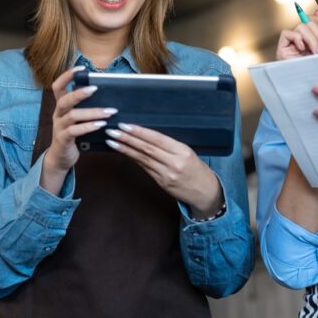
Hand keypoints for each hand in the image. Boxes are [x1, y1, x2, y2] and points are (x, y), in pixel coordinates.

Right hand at [40, 67, 116, 193]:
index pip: (58, 86)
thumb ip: (84, 107)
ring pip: (73, 115)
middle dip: (80, 93)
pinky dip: (89, 126)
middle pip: (64, 99)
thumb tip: (105, 95)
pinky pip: (75, 131)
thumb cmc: (73, 135)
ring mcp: (59, 127)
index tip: (81, 68)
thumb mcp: (76, 119)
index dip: (67, 75)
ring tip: (109, 112)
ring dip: (92, 112)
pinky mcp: (63, 139)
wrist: (61, 158)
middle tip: (96, 88)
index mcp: (61, 107)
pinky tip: (101, 125)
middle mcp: (57, 114)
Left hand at [104, 123, 223, 214]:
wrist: (205, 191)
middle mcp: (174, 162)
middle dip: (128, 139)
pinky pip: (145, 168)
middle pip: (147, 148)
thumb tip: (146, 135)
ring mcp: (167, 174)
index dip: (139, 132)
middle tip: (112, 132)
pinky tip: (124, 153)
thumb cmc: (196, 169)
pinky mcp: (162, 183)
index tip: (125, 125)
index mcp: (182, 150)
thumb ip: (169, 145)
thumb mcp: (188, 152)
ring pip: (142, 159)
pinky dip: (133, 159)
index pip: (157, 139)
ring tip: (112, 142)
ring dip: (125, 149)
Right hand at [276, 11, 317, 59]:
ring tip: (314, 53)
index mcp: (312, 37)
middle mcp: (301, 38)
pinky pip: (288, 33)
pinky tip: (302, 50)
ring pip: (301, 27)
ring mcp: (291, 43)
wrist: (313, 83)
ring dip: (311, 39)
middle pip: (309, 22)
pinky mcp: (282, 48)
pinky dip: (297, 39)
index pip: (314, 20)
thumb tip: (317, 12)